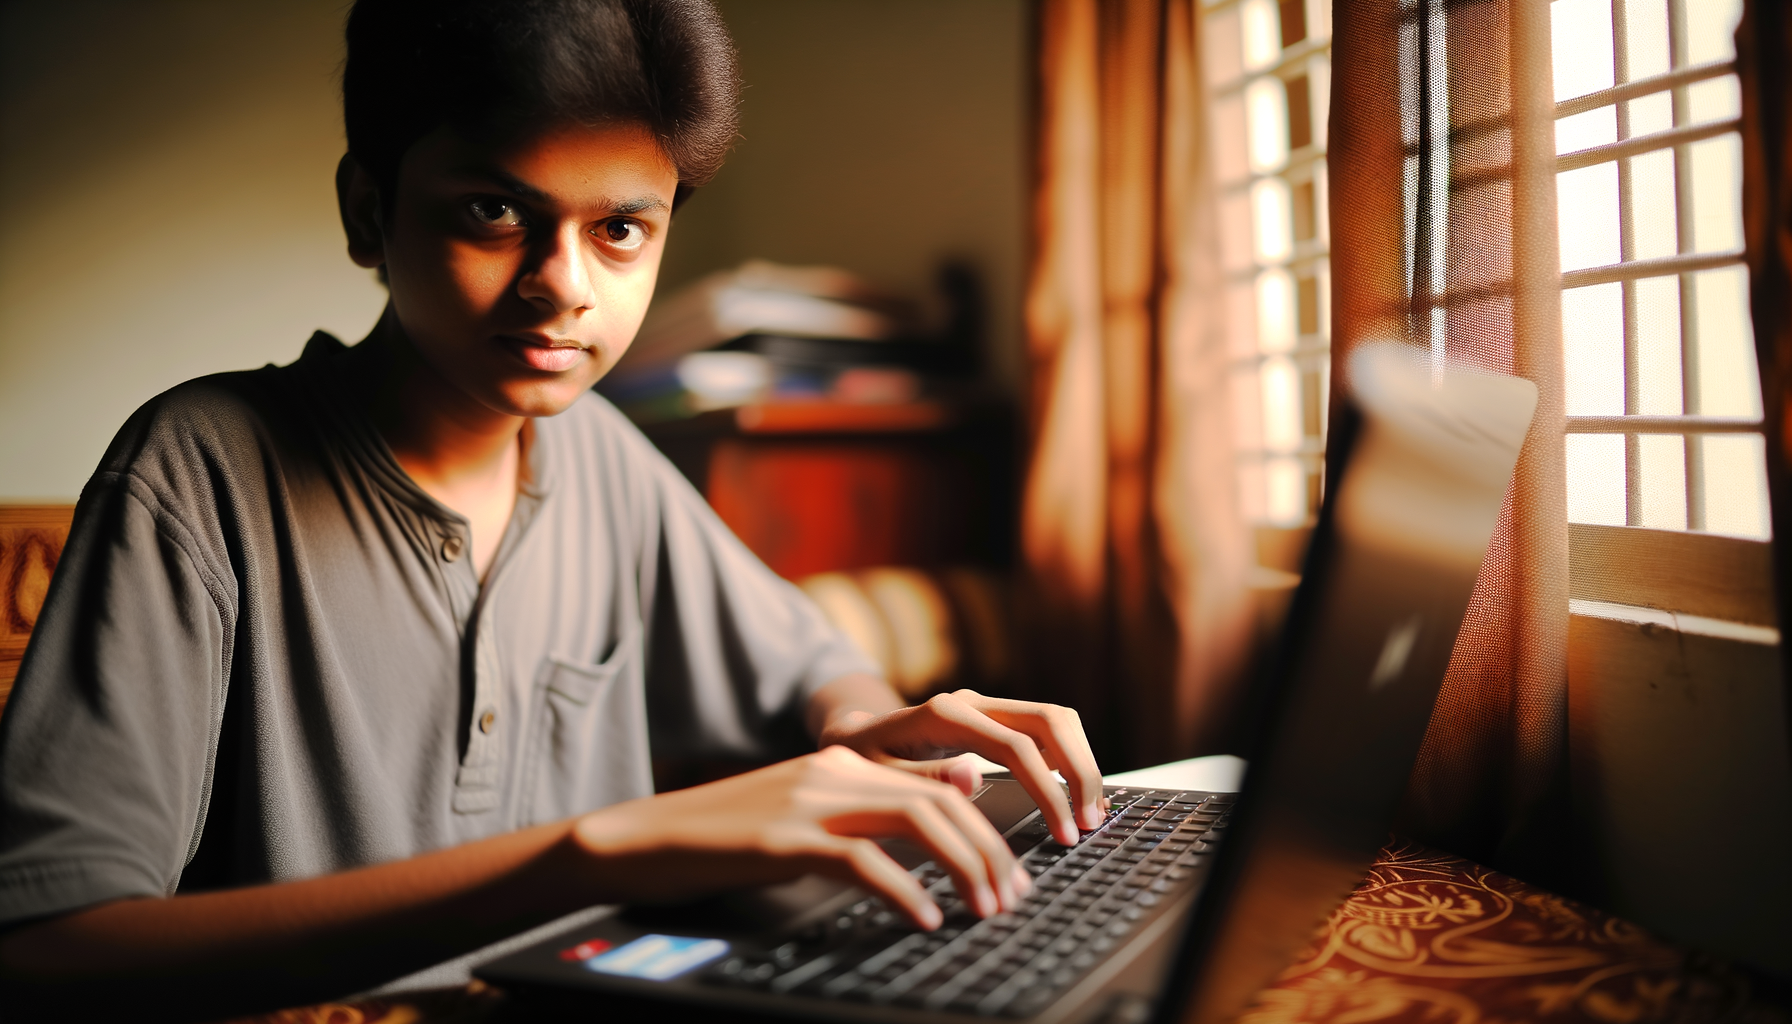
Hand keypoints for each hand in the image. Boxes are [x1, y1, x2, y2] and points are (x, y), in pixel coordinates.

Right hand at [569, 746, 1029, 928]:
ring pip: (916, 821)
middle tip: (1012, 898)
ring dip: (963, 867)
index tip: (1011, 874)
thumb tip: (953, 802)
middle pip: (941, 804)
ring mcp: (810, 800)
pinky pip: (863, 860)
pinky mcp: (784, 838)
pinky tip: (923, 918)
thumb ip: (874, 804)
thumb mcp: (809, 810)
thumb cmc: (728, 836)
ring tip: (982, 909)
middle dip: (990, 853)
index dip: (988, 830)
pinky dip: (904, 890)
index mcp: (844, 762)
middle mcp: (835, 770)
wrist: (645, 837)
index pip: (940, 787)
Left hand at [817, 689, 1104, 846]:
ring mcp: (987, 707)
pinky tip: (1074, 795)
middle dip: (1080, 771)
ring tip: (1091, 812)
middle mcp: (972, 702)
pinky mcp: (996, 720)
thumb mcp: (876, 775)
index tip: (1065, 832)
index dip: (1048, 790)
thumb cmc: (860, 759)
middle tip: (1091, 823)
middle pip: (1051, 721)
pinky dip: (1068, 758)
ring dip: (1081, 763)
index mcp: (946, 714)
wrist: (851, 735)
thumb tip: (974, 778)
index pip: (1017, 747)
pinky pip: (1046, 730)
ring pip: (1056, 720)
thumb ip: (922, 777)